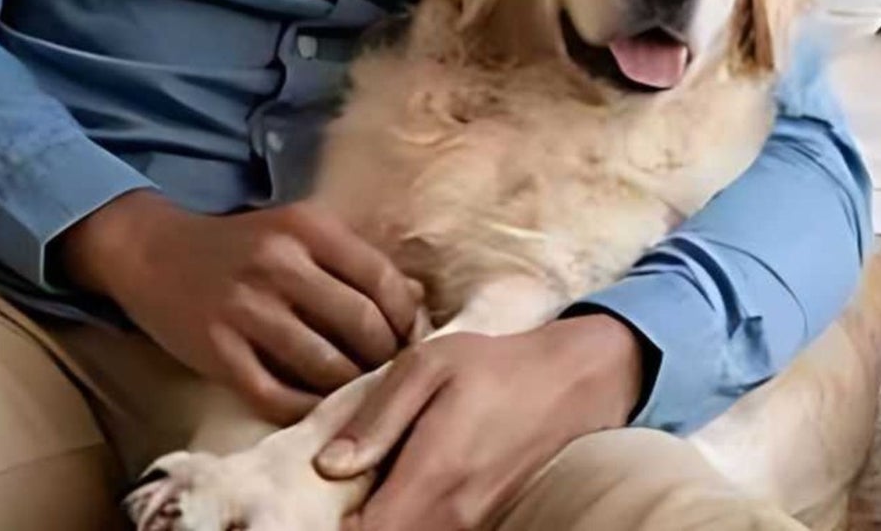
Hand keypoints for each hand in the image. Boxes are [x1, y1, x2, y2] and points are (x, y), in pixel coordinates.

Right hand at [59, 190, 423, 423]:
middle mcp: (279, 264)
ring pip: (324, 366)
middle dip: (385, 356)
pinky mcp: (218, 352)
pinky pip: (277, 396)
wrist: (156, 253)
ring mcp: (246, 310)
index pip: (381, 278)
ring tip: (358, 389)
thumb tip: (417, 298)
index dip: (406, 315)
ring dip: (350, 386)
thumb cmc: (242, 245)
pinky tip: (317, 405)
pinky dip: (306, 408)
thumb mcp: (298, 231)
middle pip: (360, 325)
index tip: (411, 335)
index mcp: (307, 227)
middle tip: (389, 369)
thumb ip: (353, 258)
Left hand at [314, 313, 643, 530]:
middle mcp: (452, 516)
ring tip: (364, 486)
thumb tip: (328, 467)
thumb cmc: (493, 366)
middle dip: (348, 524)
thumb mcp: (429, 365)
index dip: (327, 526)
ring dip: (379, 521)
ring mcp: (472, 527)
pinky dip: (406, 520)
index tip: (311, 500)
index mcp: (433, 475)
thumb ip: (377, 417)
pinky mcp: (483, 525)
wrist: (569, 384)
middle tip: (332, 491)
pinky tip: (396, 490)